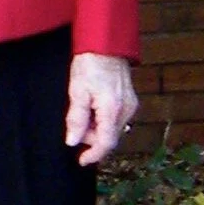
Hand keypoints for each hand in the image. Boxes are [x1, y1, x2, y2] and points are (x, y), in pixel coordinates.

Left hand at [64, 52, 137, 166]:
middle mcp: (126, 110)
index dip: (93, 155)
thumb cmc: (90, 64)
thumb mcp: (77, 92)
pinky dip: (103, 120)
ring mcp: (130, 105)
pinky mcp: (130, 100)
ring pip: (113, 128)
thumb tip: (73, 141)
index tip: (81, 160)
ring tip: (83, 110)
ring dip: (97, 128)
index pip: (106, 142)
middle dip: (92, 138)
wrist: (106, 44)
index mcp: (113, 110)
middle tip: (76, 125)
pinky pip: (116, 119)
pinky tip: (93, 108)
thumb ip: (76, 119)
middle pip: (110, 137)